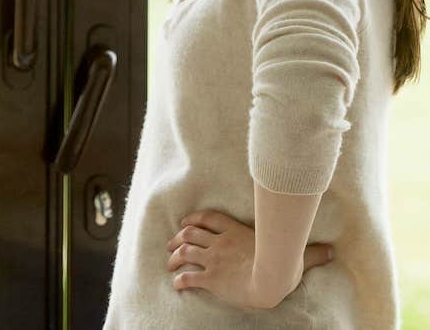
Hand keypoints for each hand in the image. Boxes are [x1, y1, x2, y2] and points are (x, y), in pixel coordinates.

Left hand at [166, 210, 331, 309]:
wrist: (270, 280)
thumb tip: (333, 251)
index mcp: (235, 232)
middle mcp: (220, 242)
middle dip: (178, 238)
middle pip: (191, 233)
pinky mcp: (210, 277)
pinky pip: (189, 276)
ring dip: (174, 256)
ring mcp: (213, 259)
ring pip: (185, 251)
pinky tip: (175, 284)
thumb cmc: (282, 266)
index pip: (208, 218)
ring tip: (168, 263)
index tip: (185, 222)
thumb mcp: (295, 255)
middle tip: (171, 245)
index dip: (194, 218)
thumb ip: (311, 252)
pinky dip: (179, 279)